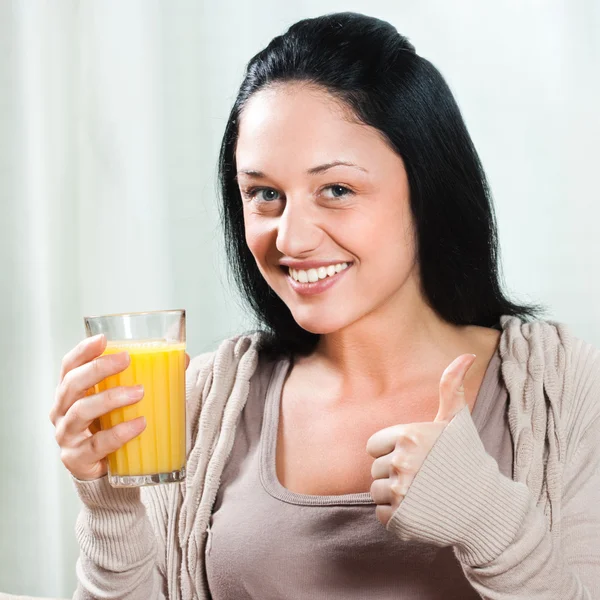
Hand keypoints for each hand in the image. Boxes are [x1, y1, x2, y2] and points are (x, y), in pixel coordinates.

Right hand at [49, 335, 190, 480]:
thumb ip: (146, 378)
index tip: (103, 339)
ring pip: (82, 411)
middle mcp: (62, 411)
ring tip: (139, 392)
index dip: (83, 351)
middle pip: (73, 384)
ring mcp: (67, 435)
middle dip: (99, 368)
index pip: (69, 366)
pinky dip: (120, 432)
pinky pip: (97, 444)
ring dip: (112, 398)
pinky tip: (139, 424)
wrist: (104, 472)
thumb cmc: (111, 426)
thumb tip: (182, 359)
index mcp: (70, 392)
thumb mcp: (122, 401)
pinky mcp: (77, 458)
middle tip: (126, 359)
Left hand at [366, 354, 476, 526]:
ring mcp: (400, 492)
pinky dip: (396, 516)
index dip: (392, 450)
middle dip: (394, 472)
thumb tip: (467, 354)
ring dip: (394, 495)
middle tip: (423, 476)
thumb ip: (451, 386)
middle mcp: (402, 462)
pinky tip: (419, 510)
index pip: (374, 445)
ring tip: (421, 493)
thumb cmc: (467, 459)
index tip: (417, 456)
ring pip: (376, 491)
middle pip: (375, 469)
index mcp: (409, 435)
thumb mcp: (457, 421)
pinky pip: (381, 514)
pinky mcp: (400, 519)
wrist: (485, 507)